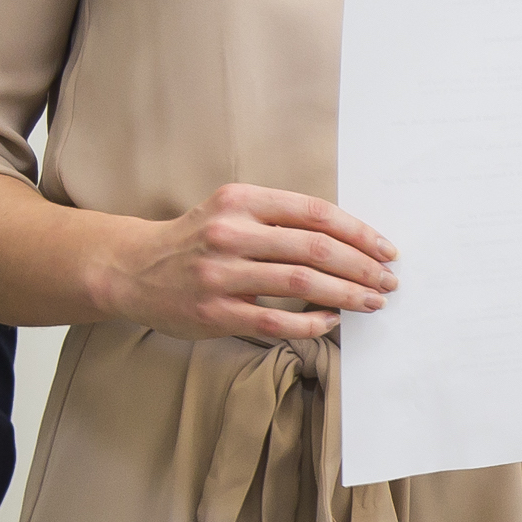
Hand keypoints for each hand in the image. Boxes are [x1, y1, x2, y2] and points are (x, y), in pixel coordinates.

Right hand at [92, 182, 396, 341]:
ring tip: (371, 301)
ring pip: (300, 281)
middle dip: (362, 266)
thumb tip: (348, 240)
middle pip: (315, 247)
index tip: (385, 249)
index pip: (316, 212)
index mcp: (242, 200)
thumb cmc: (196, 240)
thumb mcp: (233, 210)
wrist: (132, 269)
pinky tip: (331, 321)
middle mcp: (231, 232)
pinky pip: (275, 319)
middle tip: (388, 281)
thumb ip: (280, 218)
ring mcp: (220, 274)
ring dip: (346, 293)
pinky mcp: (214, 311)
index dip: (358, 232)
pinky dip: (310, 321)